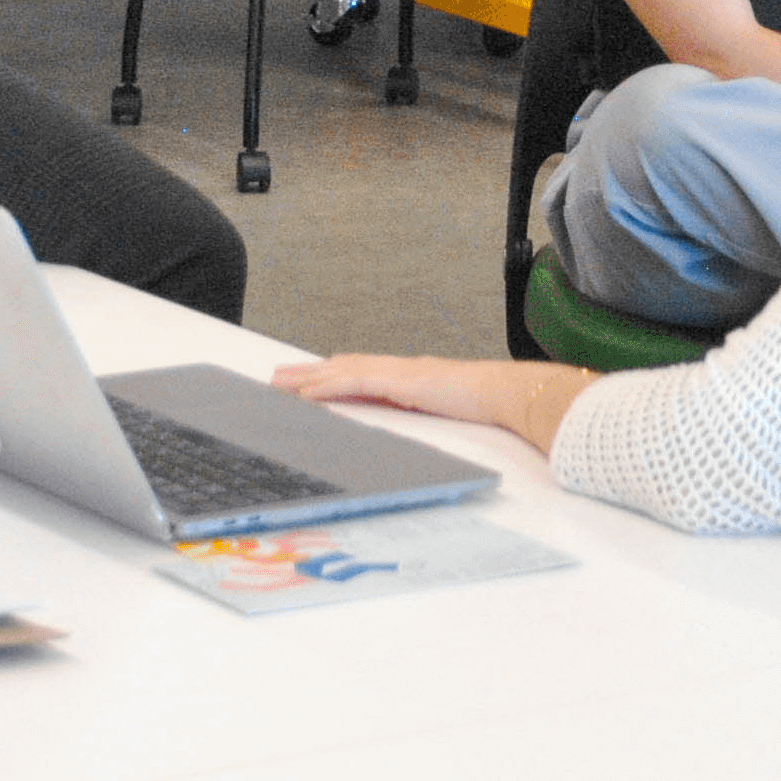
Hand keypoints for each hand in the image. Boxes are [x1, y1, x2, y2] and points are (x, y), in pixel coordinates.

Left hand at [275, 352, 507, 421]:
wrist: (504, 392)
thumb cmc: (484, 401)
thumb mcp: (444, 405)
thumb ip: (422, 406)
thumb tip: (407, 414)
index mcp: (408, 375)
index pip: (360, 370)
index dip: (330, 373)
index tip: (306, 377)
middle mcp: (399, 368)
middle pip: (343, 366)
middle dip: (309, 372)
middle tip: (277, 377)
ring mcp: (400, 372)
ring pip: (344, 371)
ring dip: (310, 378)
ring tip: (281, 384)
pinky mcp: (402, 382)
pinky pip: (358, 383)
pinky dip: (331, 387)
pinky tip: (310, 394)